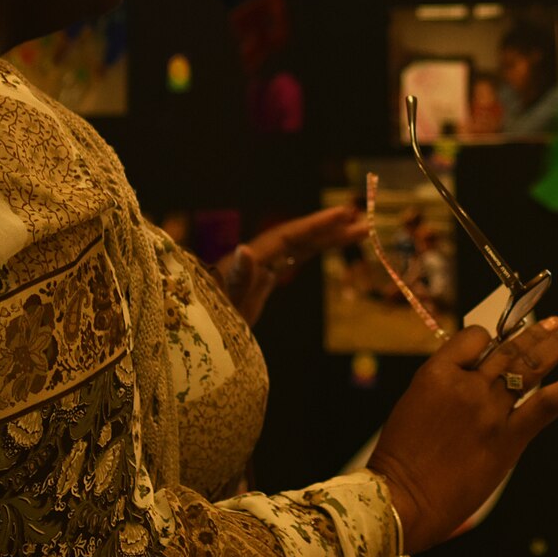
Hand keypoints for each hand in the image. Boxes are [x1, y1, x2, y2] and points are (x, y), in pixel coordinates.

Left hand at [219, 205, 365, 325]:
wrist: (195, 342)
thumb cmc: (208, 326)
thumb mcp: (225, 306)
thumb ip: (238, 280)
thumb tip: (246, 248)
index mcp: (248, 261)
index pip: (289, 236)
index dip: (316, 224)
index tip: (344, 214)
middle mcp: (253, 259)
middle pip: (298, 238)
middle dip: (330, 229)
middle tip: (363, 223)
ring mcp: (257, 270)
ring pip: (297, 248)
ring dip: (326, 239)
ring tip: (359, 232)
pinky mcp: (259, 283)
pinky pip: (290, 261)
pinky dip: (310, 252)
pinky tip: (325, 246)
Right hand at [368, 318, 557, 553]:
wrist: (403, 498)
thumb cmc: (401, 457)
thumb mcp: (413, 404)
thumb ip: (446, 384)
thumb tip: (476, 370)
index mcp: (436, 373)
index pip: (473, 337)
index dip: (488, 336)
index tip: (499, 340)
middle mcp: (467, 385)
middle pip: (508, 348)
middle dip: (536, 330)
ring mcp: (490, 410)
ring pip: (529, 367)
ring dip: (556, 344)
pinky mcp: (508, 438)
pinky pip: (544, 406)